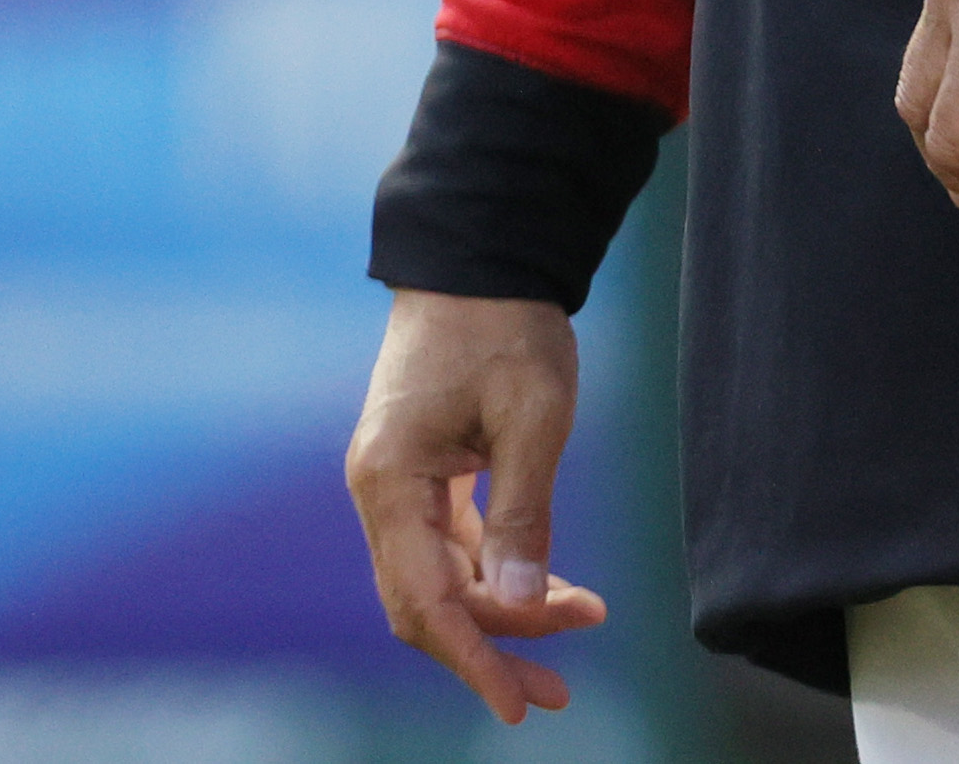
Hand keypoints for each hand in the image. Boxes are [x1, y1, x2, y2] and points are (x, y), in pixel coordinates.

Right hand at [343, 292, 610, 723]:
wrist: (483, 254)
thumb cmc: (507, 324)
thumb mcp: (534, 416)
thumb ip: (523, 516)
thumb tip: (516, 609)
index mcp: (390, 482)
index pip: (424, 600)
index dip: (473, 657)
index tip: (517, 703)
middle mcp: (380, 493)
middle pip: (426, 602)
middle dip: (492, 649)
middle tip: (559, 690)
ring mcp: (397, 485)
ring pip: (442, 579)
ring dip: (501, 614)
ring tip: (578, 630)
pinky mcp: (422, 474)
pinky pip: (454, 546)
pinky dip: (498, 574)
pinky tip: (552, 591)